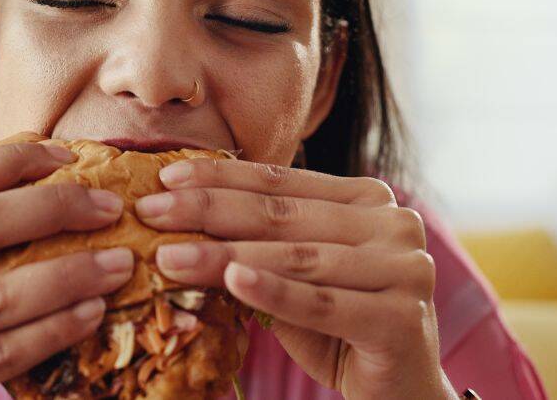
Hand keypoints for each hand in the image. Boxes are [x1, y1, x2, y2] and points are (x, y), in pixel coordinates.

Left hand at [135, 159, 458, 399]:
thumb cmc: (339, 329)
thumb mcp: (295, 278)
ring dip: (224, 255)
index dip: (221, 178)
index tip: (165, 178)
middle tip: (151, 211)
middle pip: (283, 215)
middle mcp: (394, 223)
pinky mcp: (401, 318)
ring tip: (170, 257)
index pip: (281, 181)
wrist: (399, 393)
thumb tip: (180, 222)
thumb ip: (259, 246)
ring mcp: (405, 268)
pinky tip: (234, 279)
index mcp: (369, 199)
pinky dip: (275, 291)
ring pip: (296, 258)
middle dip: (208, 211)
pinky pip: (323, 303)